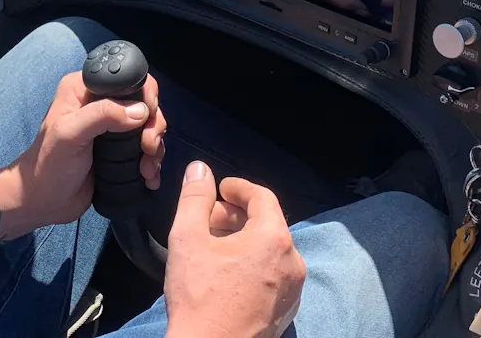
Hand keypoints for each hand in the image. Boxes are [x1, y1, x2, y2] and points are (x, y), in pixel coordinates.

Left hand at [7, 70, 166, 232]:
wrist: (45, 201)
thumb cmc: (49, 164)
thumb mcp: (70, 134)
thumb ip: (102, 116)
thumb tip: (141, 111)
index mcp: (85, 88)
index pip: (125, 77)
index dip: (143, 94)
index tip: (146, 117)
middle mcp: (101, 102)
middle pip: (144, 102)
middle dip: (153, 126)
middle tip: (147, 148)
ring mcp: (113, 127)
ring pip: (149, 125)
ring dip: (155, 147)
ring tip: (146, 169)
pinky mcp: (120, 149)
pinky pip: (147, 147)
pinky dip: (153, 161)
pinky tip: (149, 177)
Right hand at [164, 162, 304, 337]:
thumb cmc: (199, 297)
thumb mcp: (188, 238)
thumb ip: (194, 198)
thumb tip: (200, 170)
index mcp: (273, 239)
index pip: (262, 197)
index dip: (238, 188)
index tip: (219, 189)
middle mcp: (292, 262)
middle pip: (267, 223)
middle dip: (237, 215)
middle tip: (208, 219)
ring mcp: (293, 290)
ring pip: (270, 250)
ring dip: (244, 241)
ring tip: (214, 247)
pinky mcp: (286, 311)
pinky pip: (273, 275)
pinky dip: (254, 265)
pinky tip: (227, 274)